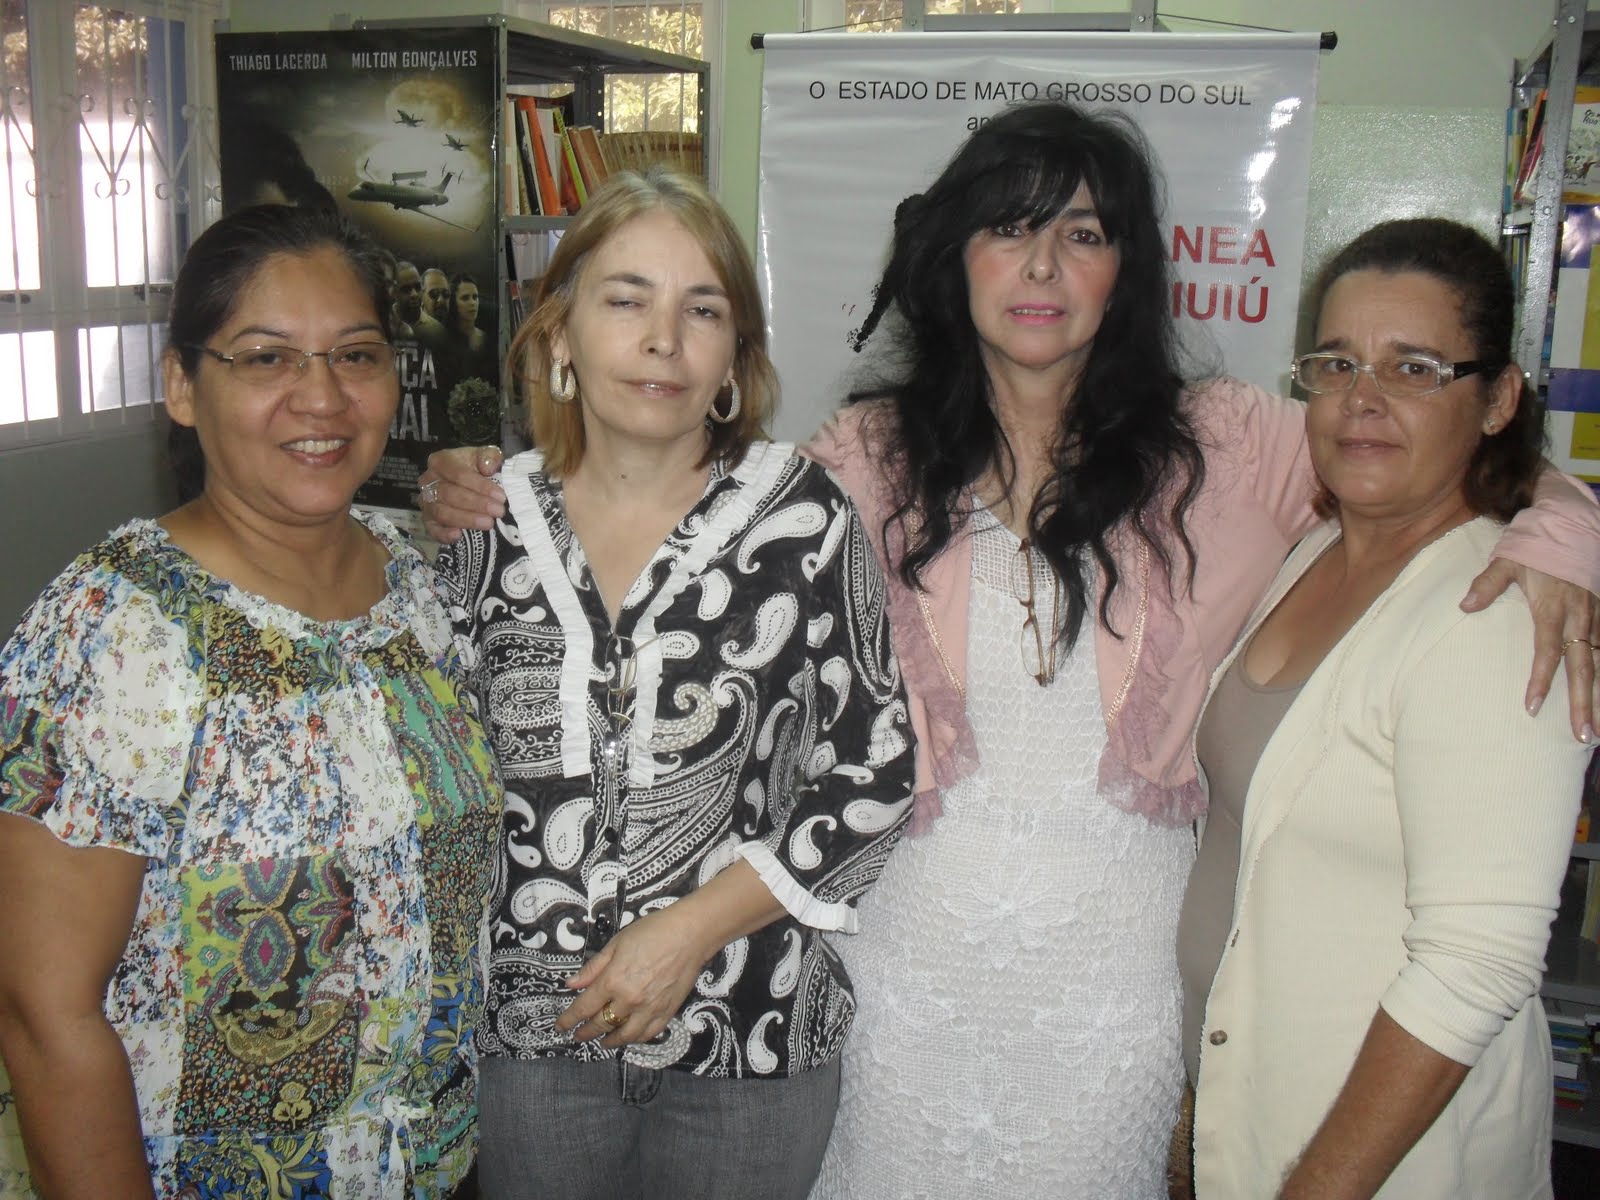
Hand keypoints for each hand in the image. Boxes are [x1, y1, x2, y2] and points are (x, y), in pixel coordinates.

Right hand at [418, 445, 505, 542]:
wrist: (467, 479)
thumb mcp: (486, 456)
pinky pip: (432, 529)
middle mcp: (428, 481)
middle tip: (498, 511)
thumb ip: (489, 456)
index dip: (480, 486)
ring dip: (466, 519)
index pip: (459, 474)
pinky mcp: (428, 520)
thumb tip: (487, 468)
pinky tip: (458, 536)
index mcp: (440, 462)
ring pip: (442, 512)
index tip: (501, 496)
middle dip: (477, 504)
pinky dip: (443, 534)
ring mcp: (426, 502)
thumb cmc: (476, 467)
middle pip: (450, 494)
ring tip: (488, 523)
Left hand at [555, 906, 711, 1048]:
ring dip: (609, 1041)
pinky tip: (628, 1037)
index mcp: (613, 980)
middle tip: (577, 1035)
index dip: (569, 1019)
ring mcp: (649, 1009)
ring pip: (624, 1035)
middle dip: (585, 1032)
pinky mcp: (667, 1012)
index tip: (561, 1026)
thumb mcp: (616, 944)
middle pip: (601, 1024)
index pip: (584, 1007)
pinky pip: (648, 1034)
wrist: (689, 935)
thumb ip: (593, 968)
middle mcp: (629, 999)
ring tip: (601, 1041)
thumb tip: (571, 984)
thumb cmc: (652, 932)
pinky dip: (635, 1039)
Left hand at [1462, 558, 1598, 741]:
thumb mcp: (1506, 561)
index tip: (1532, 707)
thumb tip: (1465, 606)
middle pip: (1583, 666)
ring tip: (1596, 730)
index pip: (1546, 650)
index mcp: (1552, 607)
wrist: (1570, 525)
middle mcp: (1578, 617)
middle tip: (1584, 736)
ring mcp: (1594, 617)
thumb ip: (1487, 585)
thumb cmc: (1534, 545)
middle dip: (1584, 702)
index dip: (1540, 679)